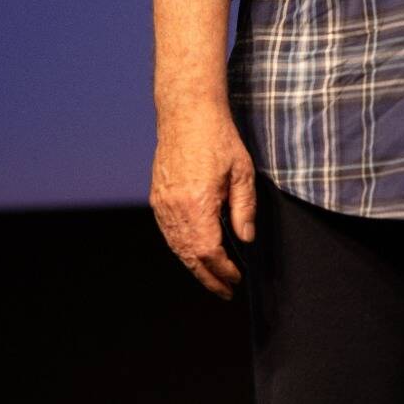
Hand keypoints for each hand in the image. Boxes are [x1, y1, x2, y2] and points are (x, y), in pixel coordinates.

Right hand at [150, 109, 257, 298]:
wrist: (187, 113)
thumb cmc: (218, 138)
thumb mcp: (242, 172)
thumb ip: (244, 208)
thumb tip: (246, 239)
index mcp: (197, 204)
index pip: (209, 252)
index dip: (223, 270)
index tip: (236, 279)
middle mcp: (174, 208)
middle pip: (189, 256)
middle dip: (208, 277)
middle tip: (224, 291)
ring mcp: (162, 204)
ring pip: (176, 247)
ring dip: (194, 266)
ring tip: (212, 277)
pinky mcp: (157, 197)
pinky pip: (168, 233)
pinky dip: (182, 248)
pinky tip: (195, 253)